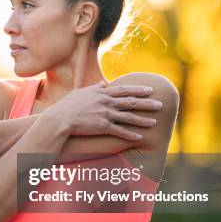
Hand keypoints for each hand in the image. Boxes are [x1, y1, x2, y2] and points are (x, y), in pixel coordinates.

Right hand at [42, 81, 161, 140]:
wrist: (60, 119)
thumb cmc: (67, 105)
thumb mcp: (81, 92)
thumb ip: (94, 88)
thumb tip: (103, 83)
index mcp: (102, 94)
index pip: (124, 90)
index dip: (138, 90)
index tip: (150, 89)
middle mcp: (106, 103)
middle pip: (131, 102)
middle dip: (147, 104)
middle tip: (160, 104)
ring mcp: (105, 115)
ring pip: (129, 117)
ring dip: (143, 120)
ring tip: (154, 122)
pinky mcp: (102, 127)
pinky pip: (120, 131)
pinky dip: (130, 135)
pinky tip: (139, 138)